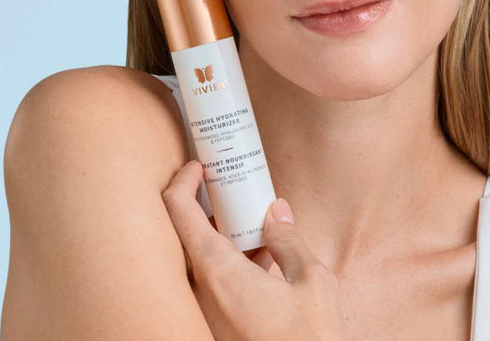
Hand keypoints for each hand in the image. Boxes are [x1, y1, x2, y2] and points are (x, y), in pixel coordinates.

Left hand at [161, 160, 350, 340]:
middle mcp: (201, 292)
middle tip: (228, 187)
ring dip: (220, 234)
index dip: (182, 180)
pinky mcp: (216, 326)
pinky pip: (212, 282)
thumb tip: (276, 210)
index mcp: (217, 272)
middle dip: (204, 205)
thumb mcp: (312, 281)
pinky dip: (229, 260)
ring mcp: (205, 312)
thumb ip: (290, 240)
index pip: (178, 211)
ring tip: (252, 220)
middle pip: (184, 234)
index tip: (198, 165)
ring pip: (199, 259)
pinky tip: (261, 258)